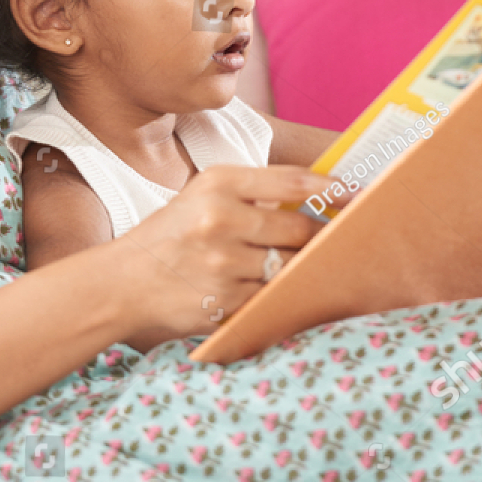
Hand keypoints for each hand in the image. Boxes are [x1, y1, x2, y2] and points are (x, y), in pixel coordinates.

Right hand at [104, 164, 331, 342]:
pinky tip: (277, 292)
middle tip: (339, 239)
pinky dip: (280, 295)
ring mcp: (222, 263)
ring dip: (301, 269)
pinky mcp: (224, 300)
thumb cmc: (173, 235)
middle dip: (321, 238)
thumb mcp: (204, 196)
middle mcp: (219, 218)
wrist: (123, 283)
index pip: (292, 181)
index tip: (358, 194)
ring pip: (289, 266)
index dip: (332, 189)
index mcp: (218, 183)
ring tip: (304, 267)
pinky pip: (272, 297)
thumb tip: (323, 198)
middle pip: (300, 229)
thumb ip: (255, 193)